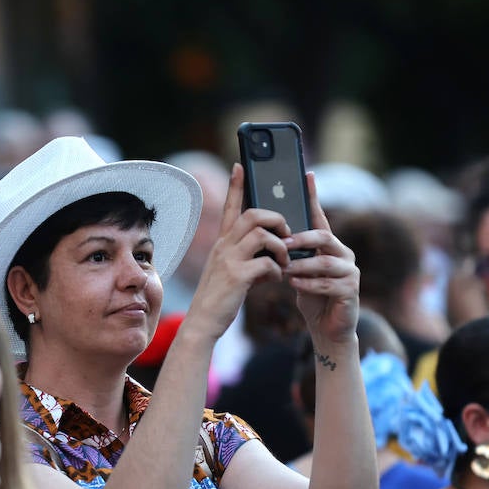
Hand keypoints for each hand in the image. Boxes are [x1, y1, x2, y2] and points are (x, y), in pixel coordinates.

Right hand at [183, 163, 292, 340]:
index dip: (236, 185)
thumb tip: (273, 256)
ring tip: (284, 261)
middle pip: (254, 214)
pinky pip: (268, 262)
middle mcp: (224, 246)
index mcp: (222, 242)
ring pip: (263, 234)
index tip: (240, 165)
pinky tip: (276, 280)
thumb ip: (249, 258)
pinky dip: (278, 270)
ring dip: (281, 246)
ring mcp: (229, 260)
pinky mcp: (238, 276)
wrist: (203, 323)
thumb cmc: (220, 298)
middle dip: (277, 219)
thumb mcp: (231, 272)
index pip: (229, 206)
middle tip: (285, 234)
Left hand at [280, 171, 360, 346]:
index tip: (307, 175)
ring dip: (302, 265)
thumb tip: (267, 232)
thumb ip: (290, 253)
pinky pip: (328, 284)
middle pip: (324, 237)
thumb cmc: (311, 297)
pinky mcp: (351, 290)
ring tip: (285, 269)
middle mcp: (343, 254)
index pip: (320, 217)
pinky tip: (294, 284)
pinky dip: (309, 283)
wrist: (327, 329)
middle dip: (302, 239)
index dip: (313, 197)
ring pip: (325, 262)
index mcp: (329, 246)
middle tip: (283, 242)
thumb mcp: (297, 271)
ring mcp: (350, 272)